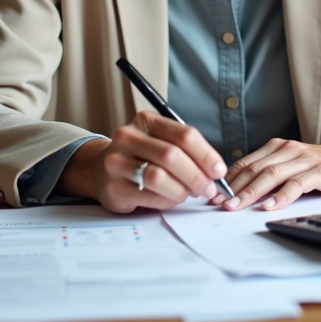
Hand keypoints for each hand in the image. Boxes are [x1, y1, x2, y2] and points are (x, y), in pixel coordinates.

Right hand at [69, 112, 227, 213]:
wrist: (102, 170)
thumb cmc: (141, 156)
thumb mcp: (161, 142)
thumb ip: (186, 151)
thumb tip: (215, 172)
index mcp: (146, 120)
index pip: (183, 135)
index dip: (206, 155)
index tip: (219, 171)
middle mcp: (127, 136)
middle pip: (172, 156)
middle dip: (197, 176)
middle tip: (209, 189)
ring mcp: (116, 161)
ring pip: (159, 177)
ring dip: (181, 190)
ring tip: (188, 194)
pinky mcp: (113, 187)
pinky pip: (149, 196)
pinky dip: (167, 200)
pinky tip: (170, 199)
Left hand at [216, 138, 320, 211]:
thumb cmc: (317, 167)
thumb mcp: (289, 166)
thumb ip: (268, 174)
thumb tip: (239, 193)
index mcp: (276, 147)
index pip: (245, 163)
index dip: (228, 180)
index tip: (213, 196)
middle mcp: (286, 150)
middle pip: (254, 169)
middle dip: (235, 188)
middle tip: (220, 204)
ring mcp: (302, 159)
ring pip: (271, 175)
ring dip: (252, 192)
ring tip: (238, 207)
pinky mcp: (319, 171)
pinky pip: (296, 183)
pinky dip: (281, 196)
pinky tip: (270, 206)